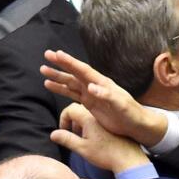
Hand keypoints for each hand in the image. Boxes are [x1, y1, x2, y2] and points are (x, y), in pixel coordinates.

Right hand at [42, 49, 167, 145]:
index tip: (58, 54)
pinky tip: (50, 85)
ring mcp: (91, 94)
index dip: (71, 62)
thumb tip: (91, 87)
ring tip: (43, 70)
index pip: (83, 70)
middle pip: (75, 72)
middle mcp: (95, 85)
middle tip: (46, 55)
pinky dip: (60, 89)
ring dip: (58, 76)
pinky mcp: (89, 103)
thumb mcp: (120, 105)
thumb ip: (107, 96)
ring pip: (71, 82)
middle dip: (61, 64)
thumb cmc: (130, 114)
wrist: (135, 124)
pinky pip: (71, 93)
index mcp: (102, 83)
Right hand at [53, 103, 148, 173]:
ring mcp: (106, 119)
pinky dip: (91, 125)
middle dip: (72, 121)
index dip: (63, 120)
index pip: (70, 109)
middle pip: (79, 110)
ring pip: (88, 114)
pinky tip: (94, 138)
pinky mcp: (112, 125)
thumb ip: (66, 139)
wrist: (129, 159)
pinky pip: (98, 118)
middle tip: (73, 134)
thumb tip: (53, 134)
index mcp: (88, 117)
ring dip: (81, 123)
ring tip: (83, 137)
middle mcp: (97, 114)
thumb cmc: (106, 154)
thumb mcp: (82, 149)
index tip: (64, 132)